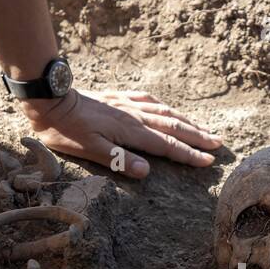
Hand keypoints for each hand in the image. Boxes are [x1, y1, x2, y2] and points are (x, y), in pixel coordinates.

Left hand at [25, 89, 221, 178]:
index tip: (209, 162)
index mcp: (131, 132)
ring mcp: (128, 104)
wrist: (50, 99)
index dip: (189, 155)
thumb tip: (147, 171)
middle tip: (218, 144)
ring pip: (165, 113)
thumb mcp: (90, 150)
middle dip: (198, 137)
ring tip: (204, 129)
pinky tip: (169, 109)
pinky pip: (150, 100)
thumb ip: (119, 161)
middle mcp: (135, 116)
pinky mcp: (119, 97)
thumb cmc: (66, 130)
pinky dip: (166, 107)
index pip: (167, 146)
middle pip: (174, 127)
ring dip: (188, 121)